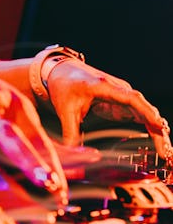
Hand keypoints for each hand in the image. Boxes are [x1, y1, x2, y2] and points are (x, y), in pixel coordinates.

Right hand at [0, 45, 67, 203]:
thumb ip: (8, 142)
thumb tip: (31, 174)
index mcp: (14, 107)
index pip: (41, 142)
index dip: (54, 170)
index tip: (63, 198)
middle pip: (29, 140)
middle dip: (47, 168)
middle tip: (60, 193)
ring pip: (4, 133)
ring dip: (25, 157)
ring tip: (42, 179)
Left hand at [46, 58, 172, 161]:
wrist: (61, 70)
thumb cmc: (64, 84)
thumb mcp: (65, 109)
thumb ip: (70, 131)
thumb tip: (72, 153)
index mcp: (105, 87)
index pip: (131, 98)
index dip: (146, 111)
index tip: (158, 124)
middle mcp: (118, 90)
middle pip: (144, 108)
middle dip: (157, 128)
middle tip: (165, 150)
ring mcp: (122, 96)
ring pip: (145, 113)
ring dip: (157, 131)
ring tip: (165, 151)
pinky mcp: (122, 103)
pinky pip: (140, 115)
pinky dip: (150, 128)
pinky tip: (159, 142)